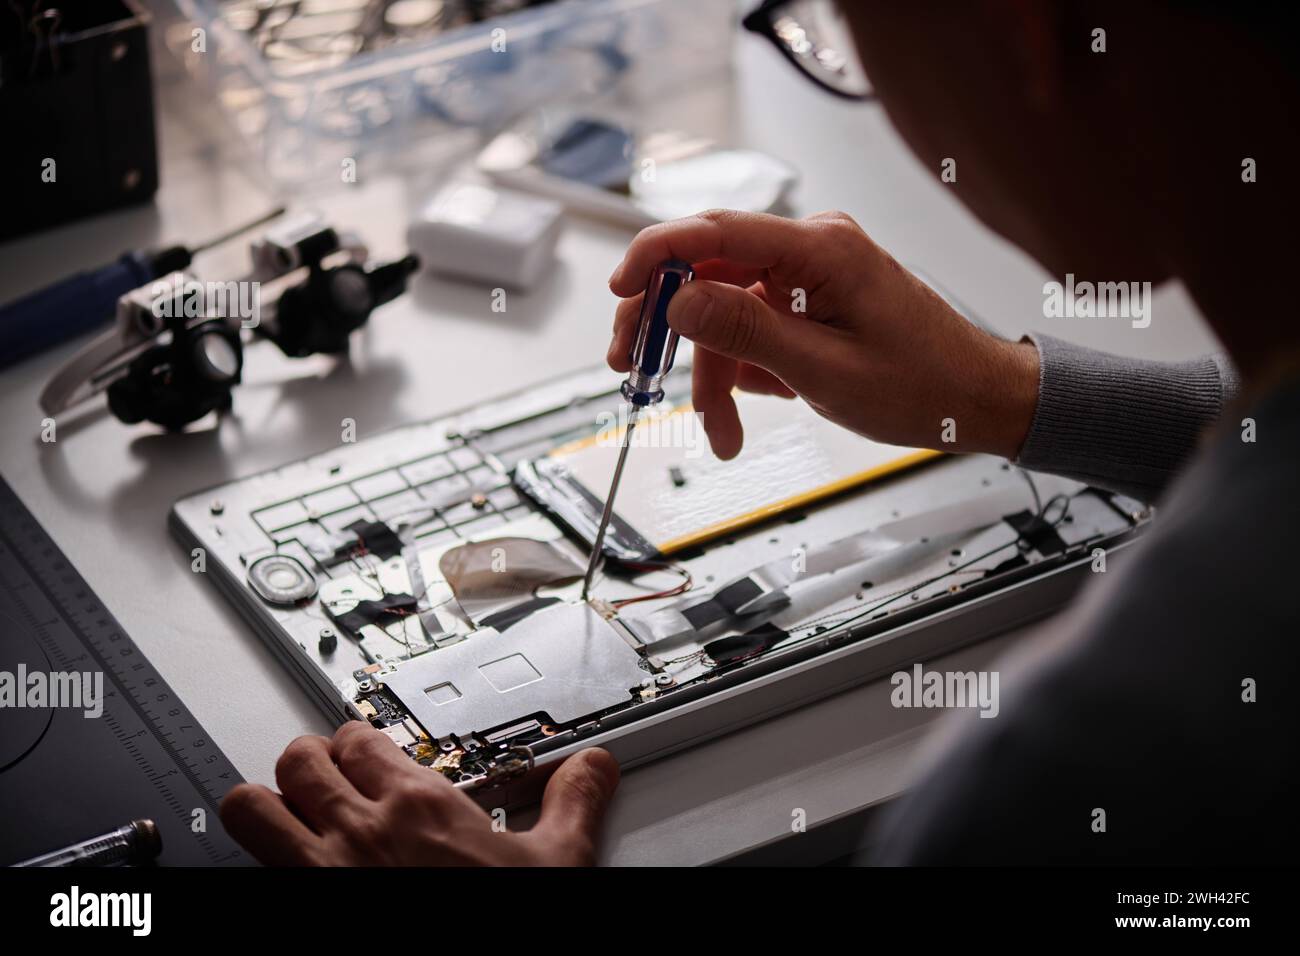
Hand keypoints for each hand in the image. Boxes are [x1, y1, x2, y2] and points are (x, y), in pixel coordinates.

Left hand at [220, 722, 619, 865]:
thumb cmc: (502, 929)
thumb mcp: (555, 864)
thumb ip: (571, 804)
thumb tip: (593, 768)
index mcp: (420, 806)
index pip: (360, 738)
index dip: (360, 741)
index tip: (371, 753)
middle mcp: (360, 829)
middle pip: (300, 758)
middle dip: (310, 760)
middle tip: (329, 776)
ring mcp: (320, 871)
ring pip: (253, 803)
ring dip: (266, 802)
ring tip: (289, 810)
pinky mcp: (298, 905)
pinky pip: (248, 862)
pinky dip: (258, 854)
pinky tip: (282, 864)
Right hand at [608, 209, 1039, 459]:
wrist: (976, 400)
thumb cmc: (925, 385)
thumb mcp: (825, 371)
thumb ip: (747, 331)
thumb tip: (678, 299)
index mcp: (821, 248)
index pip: (714, 231)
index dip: (655, 255)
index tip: (620, 289)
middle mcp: (810, 249)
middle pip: (707, 275)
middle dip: (671, 332)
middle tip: (634, 371)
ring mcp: (808, 276)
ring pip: (725, 315)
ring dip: (713, 375)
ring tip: (722, 432)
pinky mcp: (808, 302)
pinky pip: (751, 329)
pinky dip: (740, 371)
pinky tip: (754, 407)